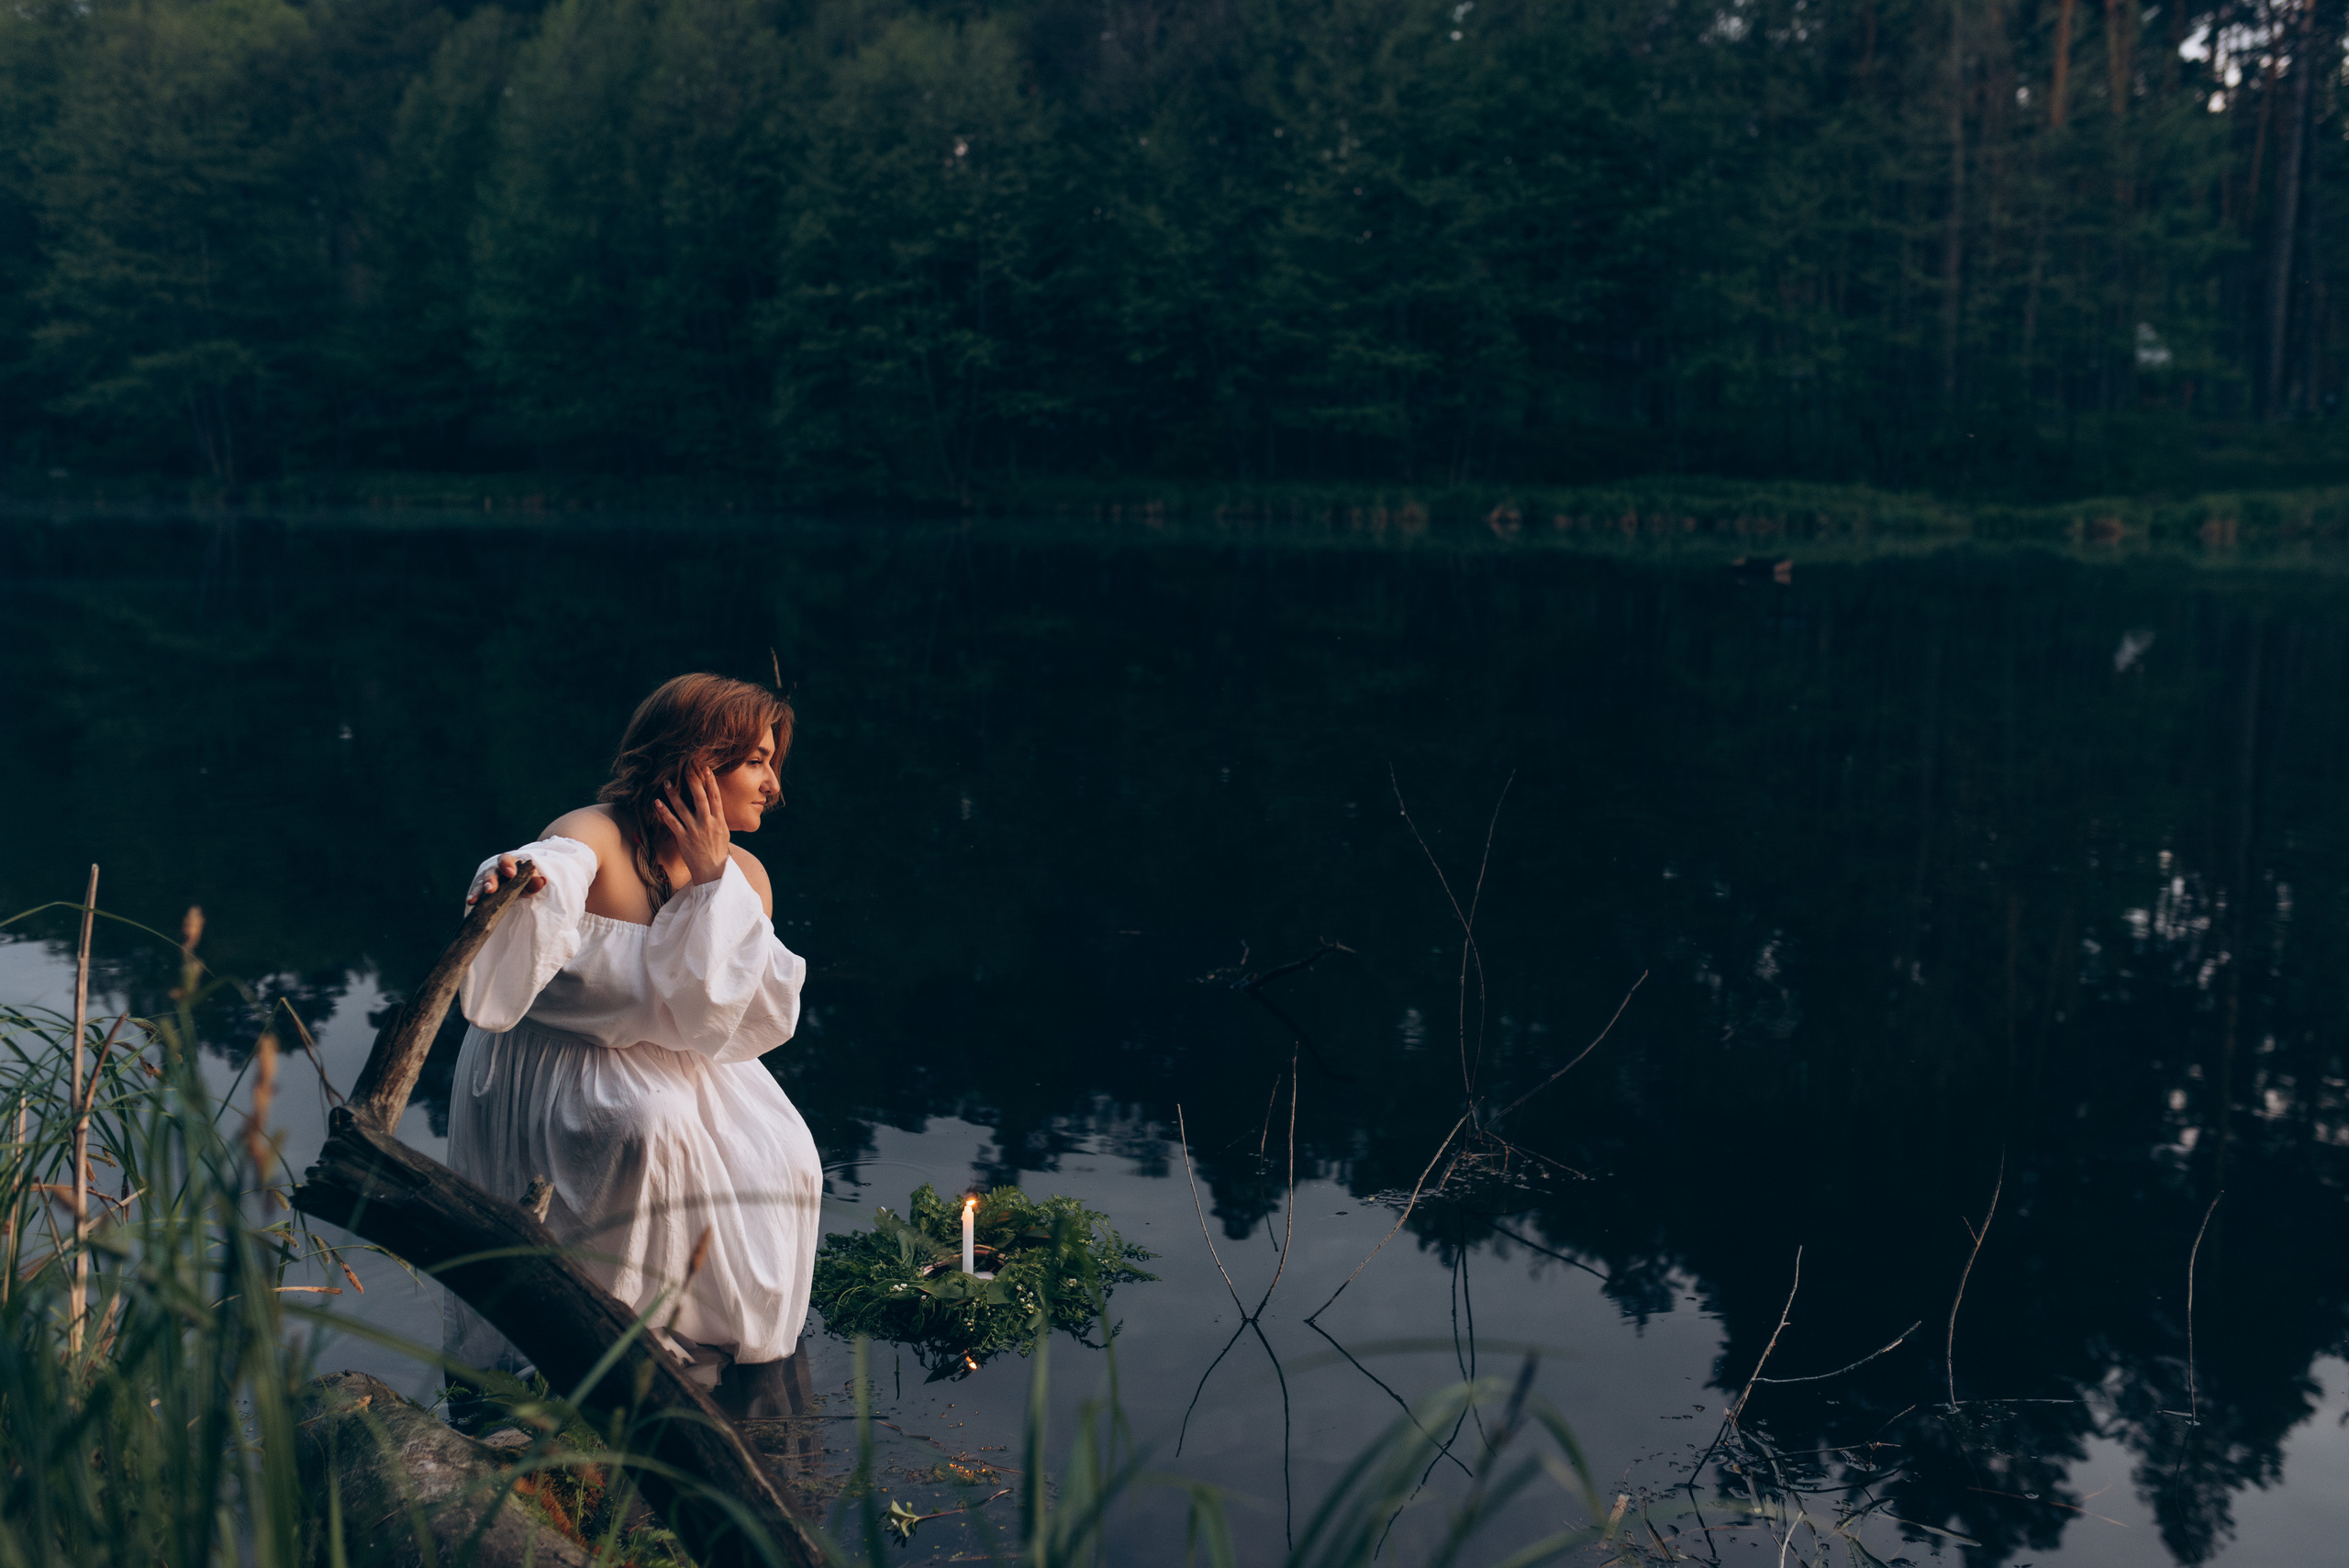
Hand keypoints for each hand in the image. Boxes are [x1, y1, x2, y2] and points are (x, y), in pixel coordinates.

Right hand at [467, 853, 546, 906]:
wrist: (514, 886)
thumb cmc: (522, 881)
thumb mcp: (530, 881)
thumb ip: (535, 882)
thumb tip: (541, 882)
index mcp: (508, 863)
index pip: (505, 860)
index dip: (507, 865)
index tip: (511, 874)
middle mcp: (494, 870)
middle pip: (490, 872)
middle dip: (490, 880)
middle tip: (490, 890)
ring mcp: (484, 880)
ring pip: (479, 883)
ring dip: (477, 891)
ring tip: (473, 900)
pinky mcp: (479, 890)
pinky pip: (474, 893)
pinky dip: (473, 897)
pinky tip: (471, 903)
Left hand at [654, 765, 733, 886]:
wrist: (713, 872)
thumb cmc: (718, 852)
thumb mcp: (724, 833)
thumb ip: (718, 818)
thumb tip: (714, 804)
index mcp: (720, 821)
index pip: (715, 797)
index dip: (710, 781)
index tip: (705, 769)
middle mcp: (708, 823)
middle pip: (700, 798)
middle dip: (693, 781)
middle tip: (686, 768)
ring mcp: (695, 830)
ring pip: (683, 808)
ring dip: (674, 794)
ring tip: (667, 782)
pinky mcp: (683, 839)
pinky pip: (671, 822)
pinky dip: (663, 812)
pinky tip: (657, 802)